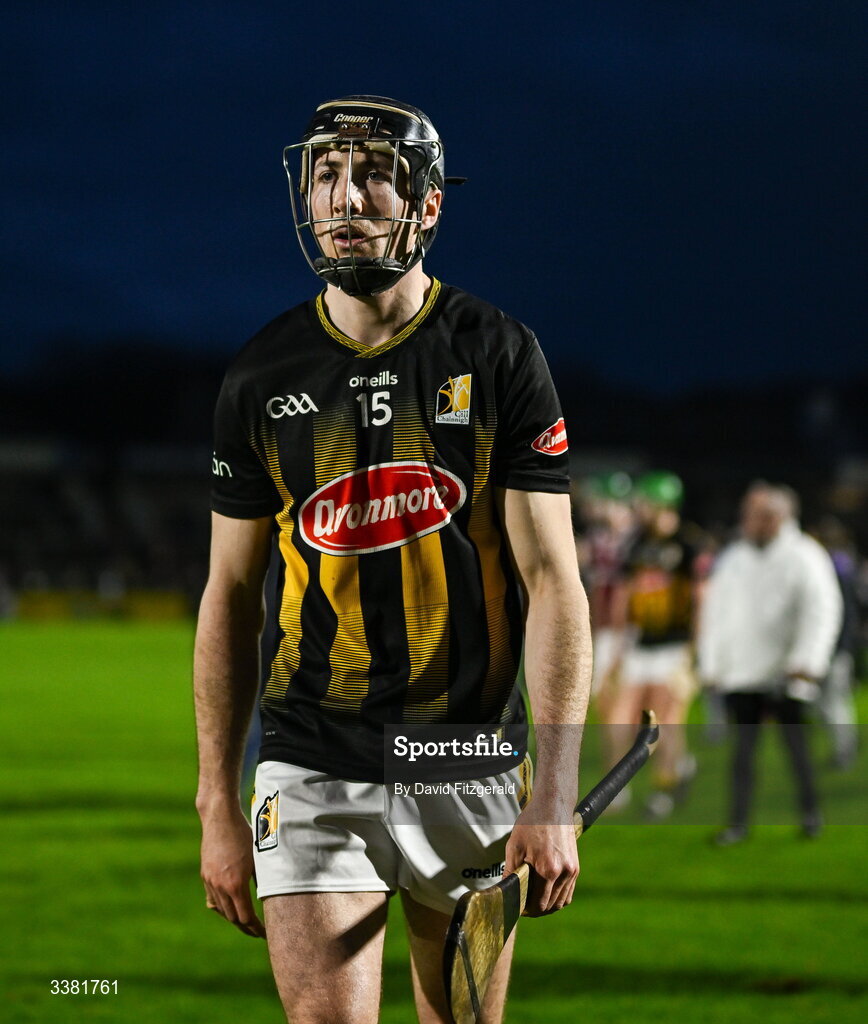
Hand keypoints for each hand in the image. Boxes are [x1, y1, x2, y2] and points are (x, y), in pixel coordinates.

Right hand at [199, 801, 265, 937]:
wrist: (220, 817)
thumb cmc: (245, 834)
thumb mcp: (259, 857)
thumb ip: (263, 880)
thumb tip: (271, 898)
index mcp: (236, 884)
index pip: (246, 917)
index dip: (257, 928)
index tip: (266, 933)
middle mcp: (220, 887)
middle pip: (233, 918)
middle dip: (246, 927)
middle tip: (259, 932)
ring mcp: (210, 882)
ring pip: (221, 910)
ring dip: (234, 918)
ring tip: (247, 922)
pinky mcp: (205, 875)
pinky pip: (213, 899)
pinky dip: (223, 906)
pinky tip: (231, 907)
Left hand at [504, 799, 578, 916]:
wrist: (553, 806)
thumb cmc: (532, 824)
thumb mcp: (514, 846)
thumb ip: (510, 872)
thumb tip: (506, 891)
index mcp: (548, 870)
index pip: (538, 904)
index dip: (526, 910)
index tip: (518, 908)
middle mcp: (563, 873)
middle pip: (550, 906)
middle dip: (535, 909)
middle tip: (523, 906)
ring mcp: (572, 871)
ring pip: (560, 902)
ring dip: (547, 906)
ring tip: (533, 902)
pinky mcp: (576, 867)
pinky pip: (568, 892)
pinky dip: (557, 898)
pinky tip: (546, 894)